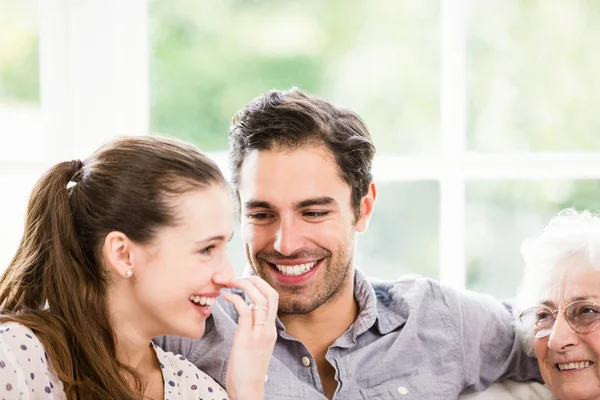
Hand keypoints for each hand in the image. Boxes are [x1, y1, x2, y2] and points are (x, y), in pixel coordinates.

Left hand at [215, 275, 277, 399]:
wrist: (248, 391)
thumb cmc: (246, 370)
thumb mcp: (254, 345)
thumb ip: (253, 328)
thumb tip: (246, 313)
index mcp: (270, 329)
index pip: (272, 297)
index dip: (259, 284)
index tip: (242, 280)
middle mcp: (268, 329)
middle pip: (270, 293)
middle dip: (252, 279)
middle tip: (234, 277)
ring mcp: (260, 333)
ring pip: (259, 298)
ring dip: (243, 285)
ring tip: (227, 282)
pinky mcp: (247, 338)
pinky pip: (245, 310)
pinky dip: (235, 299)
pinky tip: (225, 296)